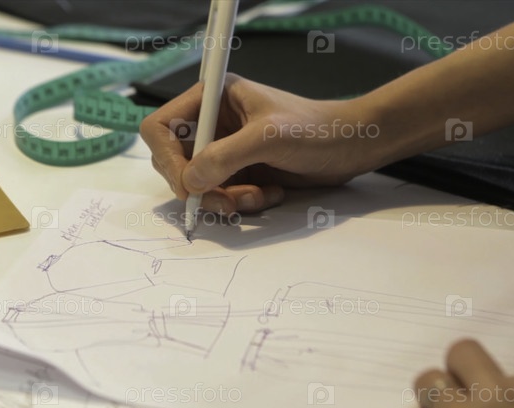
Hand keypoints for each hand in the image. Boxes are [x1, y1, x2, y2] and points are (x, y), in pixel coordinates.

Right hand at [140, 73, 386, 213]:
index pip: (162, 128)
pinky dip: (242, 202)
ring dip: (224, 199)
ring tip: (256, 197)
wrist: (351, 146)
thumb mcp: (268, 138)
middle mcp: (214, 123)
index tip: (188, 185)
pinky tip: (269, 194)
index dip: (167, 159)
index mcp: (213, 98)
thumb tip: (188, 181)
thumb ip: (225, 157)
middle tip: (224, 202)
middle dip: (199, 187)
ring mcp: (226, 149)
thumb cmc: (315, 129)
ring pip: (199, 186)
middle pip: (175, 163)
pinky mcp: (240, 171)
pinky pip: (222, 196)